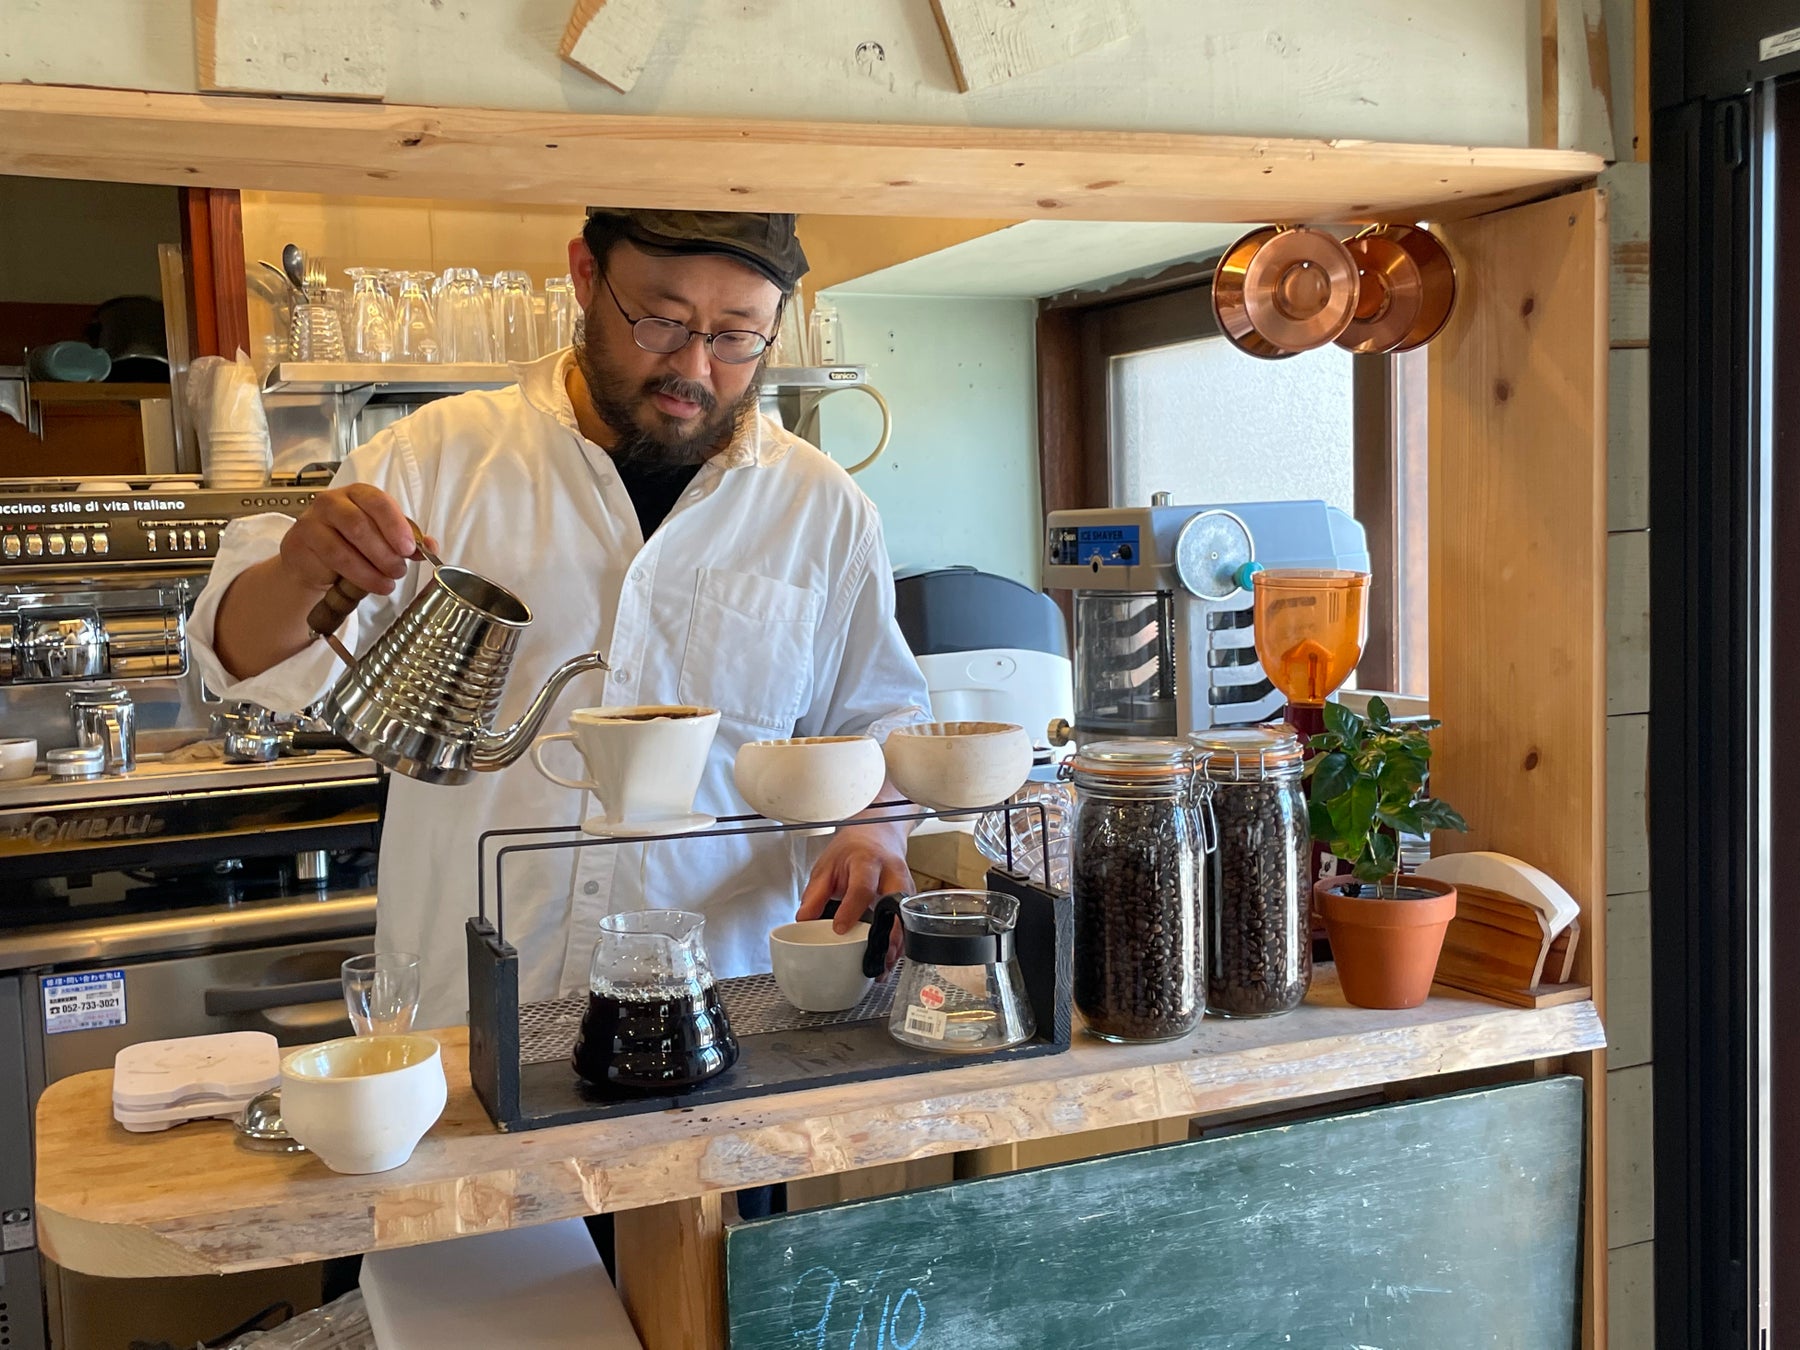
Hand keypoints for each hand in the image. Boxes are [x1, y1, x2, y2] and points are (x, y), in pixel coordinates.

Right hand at [277, 483, 435, 598]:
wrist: (314, 562)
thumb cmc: (351, 545)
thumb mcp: (382, 539)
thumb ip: (407, 540)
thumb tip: (431, 546)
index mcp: (358, 494)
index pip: (378, 502)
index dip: (396, 526)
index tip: (410, 549)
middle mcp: (334, 501)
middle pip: (361, 523)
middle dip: (386, 552)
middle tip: (400, 570)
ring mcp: (314, 520)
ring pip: (346, 544)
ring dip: (372, 566)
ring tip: (388, 581)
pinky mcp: (301, 541)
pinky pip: (331, 558)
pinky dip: (357, 575)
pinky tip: (372, 583)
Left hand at [798, 821, 912, 966]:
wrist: (876, 833)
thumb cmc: (852, 850)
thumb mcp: (827, 865)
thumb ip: (815, 893)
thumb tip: (803, 920)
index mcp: (868, 862)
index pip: (862, 887)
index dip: (851, 910)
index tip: (839, 928)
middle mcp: (893, 874)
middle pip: (894, 906)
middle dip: (887, 934)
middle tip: (874, 958)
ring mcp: (905, 887)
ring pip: (905, 919)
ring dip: (896, 945)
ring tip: (881, 968)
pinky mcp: (909, 900)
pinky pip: (907, 924)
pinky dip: (899, 944)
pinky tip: (887, 961)